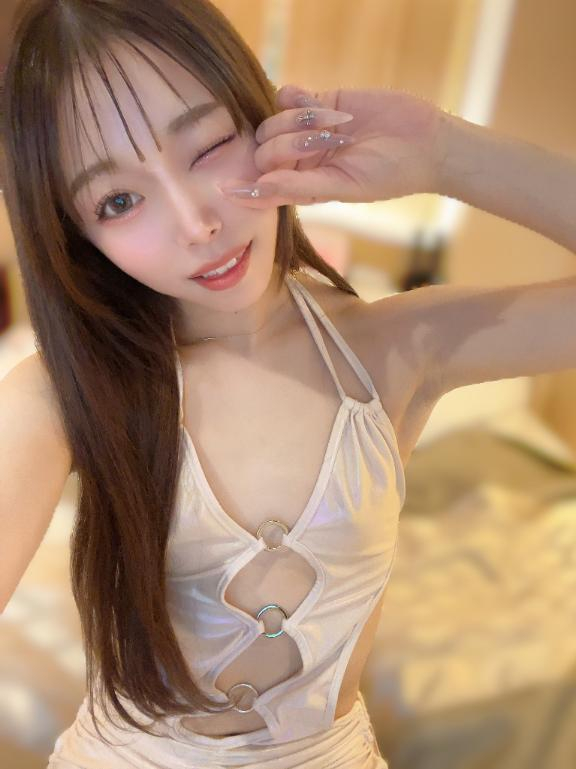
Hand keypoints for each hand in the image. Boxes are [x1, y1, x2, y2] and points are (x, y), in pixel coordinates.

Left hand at [219, 84, 445, 207]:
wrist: (425, 142)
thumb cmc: (388, 175)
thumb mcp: (345, 187)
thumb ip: (301, 187)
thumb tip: (261, 187)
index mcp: (303, 188)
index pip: (263, 188)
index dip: (245, 189)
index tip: (224, 190)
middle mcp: (299, 162)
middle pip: (264, 150)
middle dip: (287, 145)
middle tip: (325, 142)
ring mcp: (306, 131)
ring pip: (273, 121)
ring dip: (298, 120)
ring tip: (337, 126)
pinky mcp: (318, 102)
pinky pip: (287, 96)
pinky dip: (297, 97)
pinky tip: (319, 102)